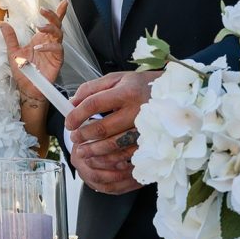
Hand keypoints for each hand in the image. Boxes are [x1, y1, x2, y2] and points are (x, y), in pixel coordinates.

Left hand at [0, 0, 67, 99]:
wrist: (27, 88)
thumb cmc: (23, 71)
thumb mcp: (13, 51)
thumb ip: (10, 37)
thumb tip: (2, 23)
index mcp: (41, 39)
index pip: (52, 23)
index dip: (59, 12)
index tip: (63, 1)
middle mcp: (49, 43)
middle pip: (57, 25)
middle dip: (52, 16)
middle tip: (42, 10)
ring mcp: (54, 52)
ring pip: (59, 35)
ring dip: (50, 29)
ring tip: (39, 27)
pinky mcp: (57, 61)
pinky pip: (58, 50)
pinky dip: (48, 47)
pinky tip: (38, 47)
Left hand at [65, 70, 160, 194]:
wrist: (171, 93)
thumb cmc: (139, 86)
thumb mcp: (116, 78)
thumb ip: (91, 89)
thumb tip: (72, 103)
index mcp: (126, 92)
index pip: (94, 104)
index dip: (77, 115)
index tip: (69, 122)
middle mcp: (137, 110)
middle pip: (103, 128)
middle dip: (83, 136)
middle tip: (74, 138)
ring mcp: (145, 128)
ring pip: (114, 145)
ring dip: (94, 151)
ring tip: (83, 151)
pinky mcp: (151, 142)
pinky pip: (128, 155)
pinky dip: (112, 160)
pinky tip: (102, 158)